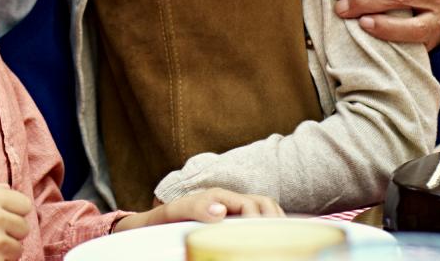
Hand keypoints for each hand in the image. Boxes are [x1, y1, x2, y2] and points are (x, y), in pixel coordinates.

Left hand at [115, 189, 283, 230]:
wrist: (157, 225)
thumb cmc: (166, 219)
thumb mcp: (174, 211)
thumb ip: (195, 207)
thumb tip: (220, 211)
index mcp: (219, 197)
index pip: (249, 203)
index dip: (258, 218)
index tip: (260, 234)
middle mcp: (230, 202)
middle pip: (264, 204)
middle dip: (275, 218)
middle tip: (280, 238)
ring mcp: (234, 213)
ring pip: (265, 211)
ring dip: (276, 222)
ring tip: (282, 241)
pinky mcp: (234, 224)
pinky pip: (257, 221)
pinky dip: (269, 229)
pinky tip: (272, 243)